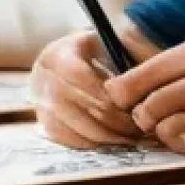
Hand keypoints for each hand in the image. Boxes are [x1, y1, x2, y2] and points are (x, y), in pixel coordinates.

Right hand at [32, 26, 154, 147]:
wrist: (73, 59)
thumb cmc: (102, 49)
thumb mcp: (111, 41)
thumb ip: (126, 50)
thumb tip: (144, 72)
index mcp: (57, 55)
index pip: (77, 76)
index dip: (106, 93)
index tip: (134, 103)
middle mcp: (41, 81)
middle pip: (77, 107)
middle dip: (113, 120)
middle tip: (141, 126)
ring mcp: (40, 106)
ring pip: (74, 129)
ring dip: (107, 137)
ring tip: (134, 136)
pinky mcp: (45, 126)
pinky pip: (70, 141)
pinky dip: (96, 144)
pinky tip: (118, 140)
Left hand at [103, 37, 184, 153]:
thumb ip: (169, 76)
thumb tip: (116, 92)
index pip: (139, 70)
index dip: (120, 94)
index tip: (124, 108)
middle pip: (140, 91)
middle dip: (136, 114)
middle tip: (149, 123)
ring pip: (154, 109)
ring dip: (154, 128)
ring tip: (171, 131)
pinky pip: (177, 128)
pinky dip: (173, 139)